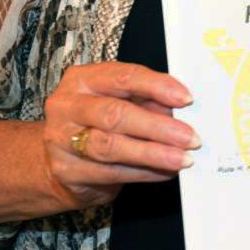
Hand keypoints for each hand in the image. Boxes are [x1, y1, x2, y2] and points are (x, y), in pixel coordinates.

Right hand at [41, 62, 195, 210]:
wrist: (60, 158)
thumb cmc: (96, 123)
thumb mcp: (120, 101)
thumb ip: (147, 100)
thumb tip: (181, 109)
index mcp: (83, 79)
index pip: (123, 77)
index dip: (157, 87)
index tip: (186, 98)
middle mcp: (67, 106)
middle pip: (115, 114)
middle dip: (158, 127)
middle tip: (189, 137)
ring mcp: (62, 139)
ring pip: (112, 147)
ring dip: (153, 154)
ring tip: (181, 159)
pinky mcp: (66, 170)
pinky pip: (111, 172)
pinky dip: (143, 173)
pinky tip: (164, 171)